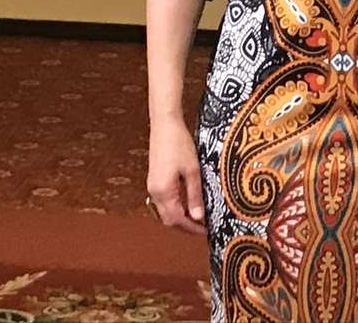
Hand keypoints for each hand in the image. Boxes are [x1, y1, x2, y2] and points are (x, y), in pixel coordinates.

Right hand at [147, 117, 206, 234]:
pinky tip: (188, 203)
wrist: (165, 125)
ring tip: (198, 216)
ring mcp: (152, 186)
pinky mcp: (154, 180)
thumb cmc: (179, 144)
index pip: (177, 220)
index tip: (205, 231)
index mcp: (164, 191)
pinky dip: (175, 207)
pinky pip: (163, 201)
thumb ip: (195, 195)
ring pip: (165, 211)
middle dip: (185, 226)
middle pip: (169, 219)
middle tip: (203, 227)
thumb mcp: (193, 170)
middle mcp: (154, 192)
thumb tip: (198, 217)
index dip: (191, 228)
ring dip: (180, 217)